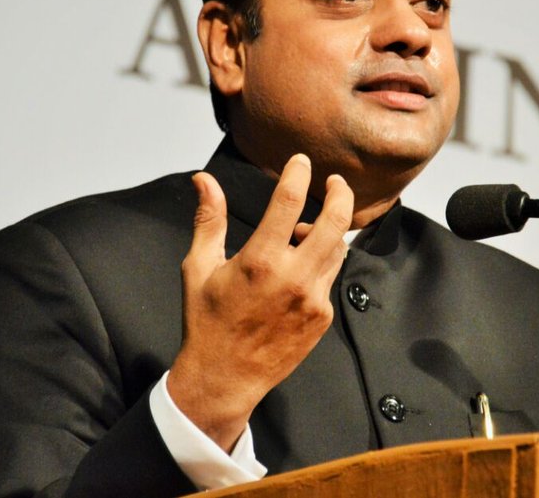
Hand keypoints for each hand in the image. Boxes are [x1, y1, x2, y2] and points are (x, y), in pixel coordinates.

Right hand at [167, 154, 353, 450]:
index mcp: (259, 261)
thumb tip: (204, 180)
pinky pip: (330, 277)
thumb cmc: (207, 322)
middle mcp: (293, 277)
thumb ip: (209, 220)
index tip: (300, 161)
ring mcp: (313, 298)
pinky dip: (319, 264)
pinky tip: (298, 271)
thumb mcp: (198, 268)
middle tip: (336, 181)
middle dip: (340, 193)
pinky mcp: (323, 316)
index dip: (297, 174)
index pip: (289, 202)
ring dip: (328, 231)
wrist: (225, 378)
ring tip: (303, 232)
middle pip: (335, 221)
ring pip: (338, 248)